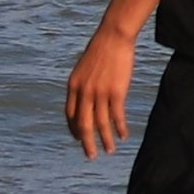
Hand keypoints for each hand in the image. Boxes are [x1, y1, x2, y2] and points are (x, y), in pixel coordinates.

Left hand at [66, 26, 138, 156]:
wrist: (112, 37)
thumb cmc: (100, 51)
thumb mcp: (84, 69)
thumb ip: (82, 85)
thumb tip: (84, 99)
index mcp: (73, 87)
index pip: (70, 115)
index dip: (74, 130)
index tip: (80, 139)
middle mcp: (83, 92)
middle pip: (83, 124)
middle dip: (87, 143)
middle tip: (90, 156)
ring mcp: (99, 93)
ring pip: (101, 124)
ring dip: (105, 140)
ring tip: (110, 151)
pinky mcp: (116, 92)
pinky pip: (116, 116)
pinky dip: (119, 128)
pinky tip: (123, 136)